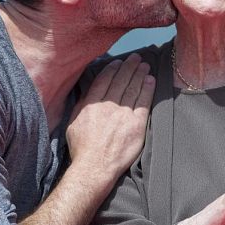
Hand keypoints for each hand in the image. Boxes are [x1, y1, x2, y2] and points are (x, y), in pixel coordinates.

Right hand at [66, 54, 154, 180]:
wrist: (95, 166)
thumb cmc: (82, 148)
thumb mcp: (73, 122)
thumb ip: (82, 104)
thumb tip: (87, 91)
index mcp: (91, 104)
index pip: (104, 80)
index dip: (113, 68)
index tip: (119, 62)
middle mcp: (108, 106)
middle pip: (121, 81)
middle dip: (130, 67)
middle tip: (137, 57)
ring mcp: (123, 114)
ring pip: (133, 89)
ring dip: (140, 74)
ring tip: (145, 65)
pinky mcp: (136, 124)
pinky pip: (143, 102)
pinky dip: (147, 90)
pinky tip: (150, 81)